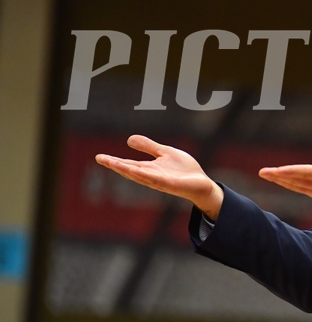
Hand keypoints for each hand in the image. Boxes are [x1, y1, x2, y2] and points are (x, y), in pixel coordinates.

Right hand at [95, 135, 223, 219]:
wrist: (201, 183)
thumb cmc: (183, 170)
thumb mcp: (164, 153)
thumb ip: (149, 147)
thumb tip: (129, 139)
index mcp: (149, 168)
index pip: (128, 164)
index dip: (114, 161)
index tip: (99, 157)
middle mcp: (151, 176)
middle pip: (129, 170)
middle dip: (115, 165)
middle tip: (100, 158)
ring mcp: (159, 181)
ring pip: (139, 175)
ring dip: (125, 169)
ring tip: (112, 163)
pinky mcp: (169, 184)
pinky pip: (154, 179)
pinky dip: (144, 175)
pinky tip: (135, 170)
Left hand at [259, 143, 311, 208]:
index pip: (307, 172)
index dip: (292, 171)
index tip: (278, 170)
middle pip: (296, 180)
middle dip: (279, 176)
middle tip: (263, 172)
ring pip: (295, 185)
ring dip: (279, 180)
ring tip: (265, 174)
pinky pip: (298, 188)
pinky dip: (287, 184)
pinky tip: (278, 180)